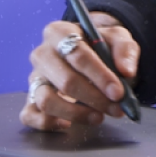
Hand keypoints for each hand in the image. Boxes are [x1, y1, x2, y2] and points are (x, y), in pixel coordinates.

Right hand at [19, 13, 139, 130]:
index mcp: (59, 32)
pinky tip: (68, 124)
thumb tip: (126, 71)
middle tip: (116, 108)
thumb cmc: (101, 47)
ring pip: (46, 100)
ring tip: (98, 117)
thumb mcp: (118, 39)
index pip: (78, 54)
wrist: (90, 56)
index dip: (100, 76)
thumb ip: (125, 50)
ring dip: (76, 114)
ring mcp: (35, 78)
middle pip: (64, 80)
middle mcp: (42, 54)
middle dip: (93, 98)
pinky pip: (30, 115)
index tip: (118, 92)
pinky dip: (48, 123)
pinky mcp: (32, 98)